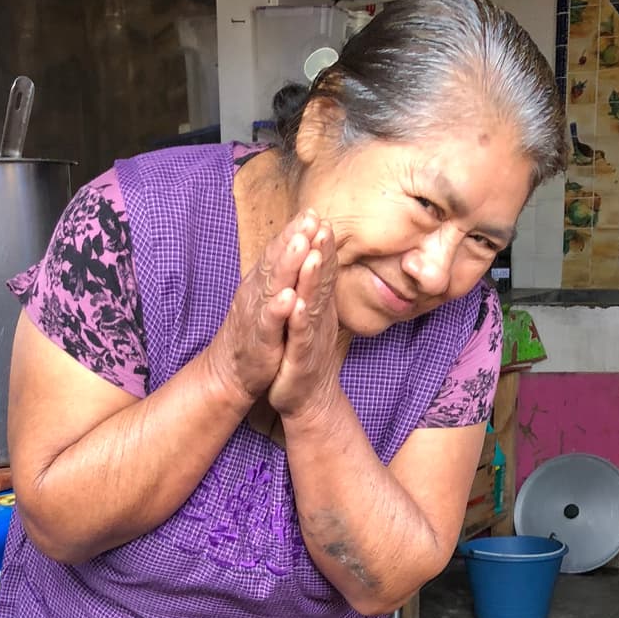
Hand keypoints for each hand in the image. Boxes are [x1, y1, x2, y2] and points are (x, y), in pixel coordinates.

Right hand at [207, 212, 318, 405]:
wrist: (230, 374)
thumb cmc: (256, 334)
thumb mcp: (270, 299)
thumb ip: (282, 274)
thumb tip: (298, 246)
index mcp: (263, 284)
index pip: (279, 253)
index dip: (294, 232)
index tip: (312, 212)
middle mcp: (257, 294)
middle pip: (275, 262)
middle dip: (293, 239)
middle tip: (309, 218)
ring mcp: (257, 316)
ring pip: (273, 286)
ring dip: (287, 265)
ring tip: (301, 245)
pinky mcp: (260, 341)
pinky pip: (269, 323)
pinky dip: (278, 309)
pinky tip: (290, 297)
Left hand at [267, 220, 348, 419]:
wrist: (307, 400)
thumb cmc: (304, 356)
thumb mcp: (310, 320)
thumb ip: (316, 293)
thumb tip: (319, 263)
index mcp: (318, 308)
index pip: (323, 272)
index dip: (323, 246)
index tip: (321, 217)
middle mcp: (319, 319)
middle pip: (321, 282)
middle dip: (321, 252)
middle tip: (322, 224)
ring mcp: (312, 339)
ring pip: (312, 305)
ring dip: (313, 280)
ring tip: (314, 255)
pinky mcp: (301, 359)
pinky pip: (299, 337)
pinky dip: (298, 320)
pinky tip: (295, 303)